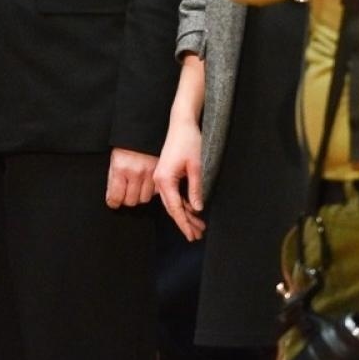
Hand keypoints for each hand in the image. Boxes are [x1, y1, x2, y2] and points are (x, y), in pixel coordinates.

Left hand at [106, 147, 156, 208]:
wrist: (144, 128)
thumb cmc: (127, 143)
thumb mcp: (114, 159)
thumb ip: (113, 179)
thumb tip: (112, 198)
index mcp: (121, 168)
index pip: (116, 197)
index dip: (113, 202)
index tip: (114, 202)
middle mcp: (136, 172)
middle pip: (131, 201)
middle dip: (126, 199)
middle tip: (125, 193)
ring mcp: (150, 173)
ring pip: (144, 198)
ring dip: (140, 195)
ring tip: (137, 187)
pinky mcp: (161, 172)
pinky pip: (156, 190)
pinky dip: (151, 190)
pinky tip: (147, 182)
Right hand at [153, 117, 205, 240]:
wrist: (181, 124)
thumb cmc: (189, 141)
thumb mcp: (196, 166)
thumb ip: (195, 189)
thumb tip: (197, 208)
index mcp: (165, 180)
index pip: (175, 209)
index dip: (184, 223)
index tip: (192, 235)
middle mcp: (160, 181)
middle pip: (172, 208)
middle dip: (185, 223)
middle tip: (198, 235)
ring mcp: (161, 178)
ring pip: (173, 203)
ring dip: (185, 214)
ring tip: (199, 226)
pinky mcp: (166, 175)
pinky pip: (173, 194)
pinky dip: (183, 204)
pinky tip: (192, 211)